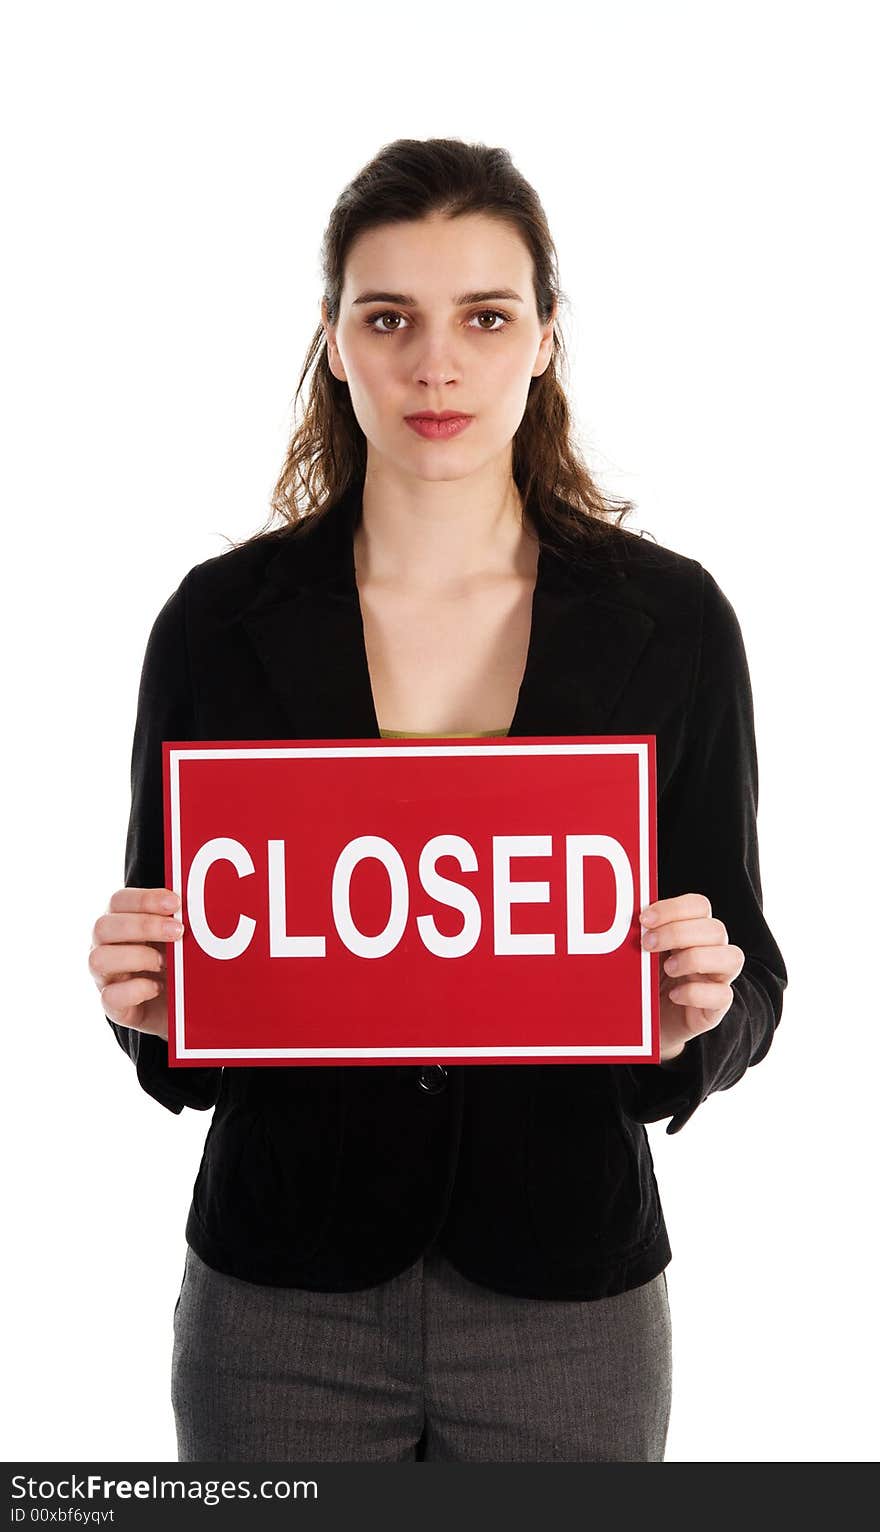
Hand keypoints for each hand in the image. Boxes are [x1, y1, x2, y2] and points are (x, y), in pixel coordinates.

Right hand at [89, 887, 184, 1040]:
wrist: (180, 1008)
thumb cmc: (177, 963)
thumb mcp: (179, 940)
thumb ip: (182, 921)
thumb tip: (205, 905)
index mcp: (120, 922)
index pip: (118, 901)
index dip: (145, 899)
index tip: (176, 903)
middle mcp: (105, 947)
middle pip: (103, 926)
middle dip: (144, 926)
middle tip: (179, 931)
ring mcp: (105, 978)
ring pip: (97, 959)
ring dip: (137, 957)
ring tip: (167, 963)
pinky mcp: (114, 1007)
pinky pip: (110, 997)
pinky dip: (135, 990)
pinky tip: (158, 987)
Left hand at [639, 893, 744, 1062]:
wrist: (646, 1025)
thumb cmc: (646, 982)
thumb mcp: (642, 955)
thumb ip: (642, 935)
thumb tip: (625, 918)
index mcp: (694, 930)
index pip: (699, 906)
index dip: (673, 908)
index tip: (644, 920)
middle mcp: (712, 951)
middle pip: (716, 929)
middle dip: (678, 933)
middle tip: (647, 944)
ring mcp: (718, 980)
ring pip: (732, 957)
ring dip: (695, 958)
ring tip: (667, 969)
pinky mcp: (715, 1008)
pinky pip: (722, 995)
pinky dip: (697, 993)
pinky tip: (674, 995)